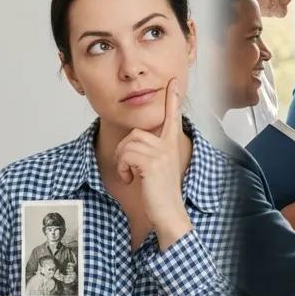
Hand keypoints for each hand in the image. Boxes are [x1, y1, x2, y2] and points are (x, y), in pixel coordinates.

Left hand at [114, 77, 191, 247]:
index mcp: (171, 145)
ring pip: (128, 144)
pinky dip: (122, 168)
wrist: (169, 214)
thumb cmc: (160, 194)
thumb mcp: (156, 169)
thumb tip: (133, 143)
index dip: (172, 99)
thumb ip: (149, 153)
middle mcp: (169, 145)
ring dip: (122, 162)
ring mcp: (162, 153)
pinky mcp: (152, 163)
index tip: (172, 81)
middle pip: (135, 133)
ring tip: (130, 175)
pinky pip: (126, 155)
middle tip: (128, 170)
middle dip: (124, 151)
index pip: (173, 117)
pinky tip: (131, 180)